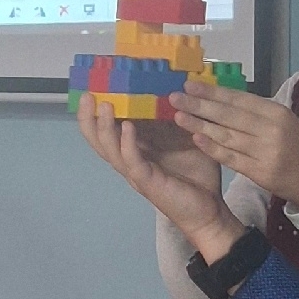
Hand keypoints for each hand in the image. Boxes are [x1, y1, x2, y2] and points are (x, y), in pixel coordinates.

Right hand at [76, 95, 244, 256]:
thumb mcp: (186, 140)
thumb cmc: (197, 177)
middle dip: (89, 118)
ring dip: (104, 127)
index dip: (97, 113)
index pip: (108, 130)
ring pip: (109, 150)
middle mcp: (130, 161)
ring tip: (103, 106)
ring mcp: (136, 173)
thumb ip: (176, 121)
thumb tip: (174, 91)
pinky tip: (127, 127)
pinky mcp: (147, 182)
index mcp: (137, 151)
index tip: (94, 88)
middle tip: (88, 95)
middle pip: (98, 141)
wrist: (210, 210)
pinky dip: (127, 144)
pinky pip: (132, 161)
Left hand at [173, 83, 298, 210]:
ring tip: (179, 116)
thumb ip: (255, 111)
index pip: (239, 99)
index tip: (189, 84)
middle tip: (175, 97)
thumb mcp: (283, 121)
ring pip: (227, 136)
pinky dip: (212, 148)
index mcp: (276, 112)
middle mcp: (271, 129)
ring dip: (200, 125)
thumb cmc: (298, 145)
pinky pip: (231, 158)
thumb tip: (220, 97)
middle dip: (199, 105)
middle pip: (229, 115)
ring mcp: (265, 152)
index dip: (212, 92)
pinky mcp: (260, 172)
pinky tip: (196, 139)